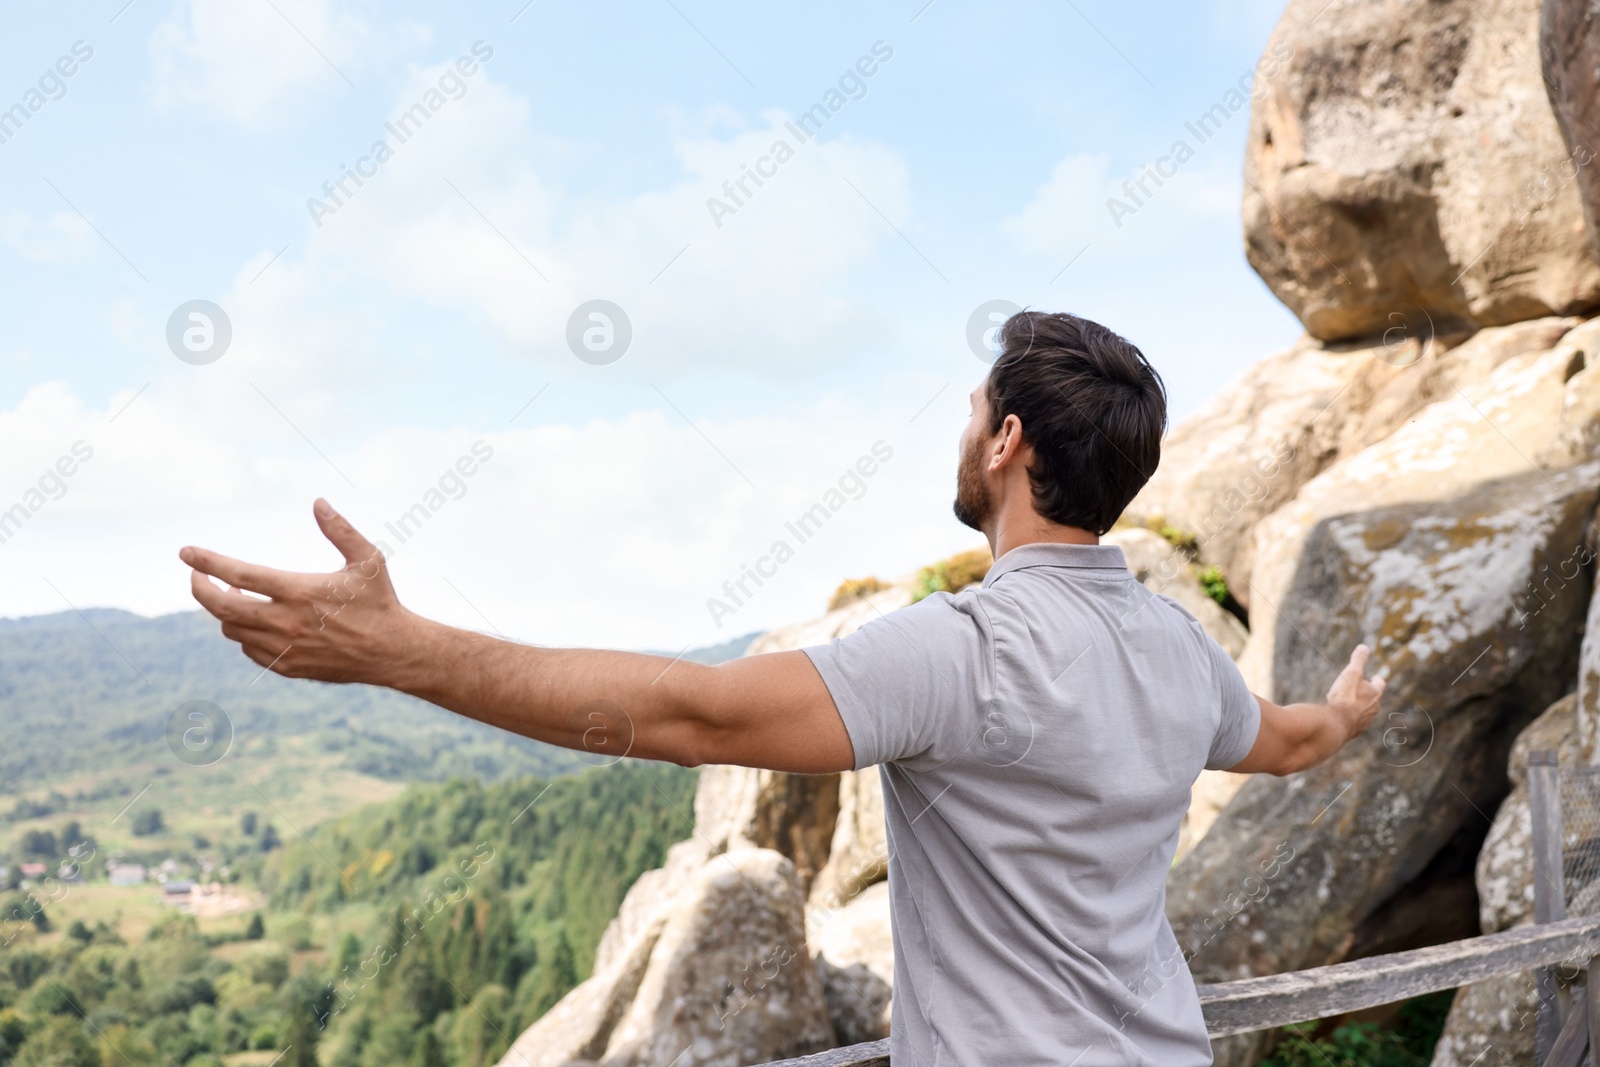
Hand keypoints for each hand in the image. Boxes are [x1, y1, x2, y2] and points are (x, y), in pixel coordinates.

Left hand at [181, 499, 414, 684]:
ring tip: (233, 595)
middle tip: (196, 576)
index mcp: (300, 591)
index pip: (239, 575)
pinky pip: (249, 650)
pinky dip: (242, 633)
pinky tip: (253, 621)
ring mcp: (284, 648)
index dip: (208, 562)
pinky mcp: (288, 667)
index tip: (187, 552)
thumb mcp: (368, 559)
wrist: (392, 652)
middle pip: (221, 609)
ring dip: (224, 611)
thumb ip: (341, 530)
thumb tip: (318, 502)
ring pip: (232, 630)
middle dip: (200, 589)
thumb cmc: (380, 601)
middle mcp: (286, 622)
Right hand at [1325, 644, 1385, 743]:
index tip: (1376, 677)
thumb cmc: (1345, 696)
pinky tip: (1343, 717)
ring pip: (1365, 712)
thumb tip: (1364, 647)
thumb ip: (1358, 660)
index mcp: (1374, 693)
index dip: (1377, 680)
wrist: (1337, 722)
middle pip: (1374, 700)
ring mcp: (1365, 721)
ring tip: (1350, 704)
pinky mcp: (1355, 731)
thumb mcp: (1352, 673)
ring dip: (1360, 707)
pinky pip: (1355, 723)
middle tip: (1362, 690)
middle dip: (1368, 695)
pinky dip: (1351, 718)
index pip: (1380, 684)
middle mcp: (1373, 708)